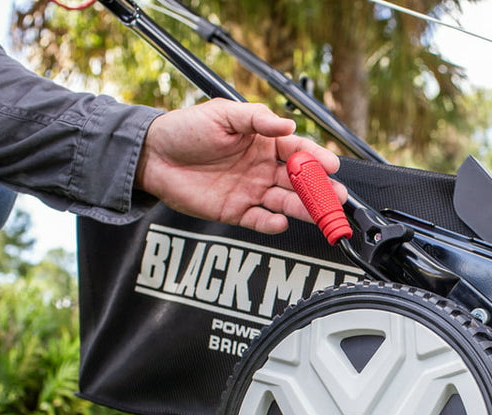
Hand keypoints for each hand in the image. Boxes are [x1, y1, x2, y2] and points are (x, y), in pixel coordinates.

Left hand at [135, 98, 346, 233]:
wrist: (153, 156)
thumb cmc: (185, 129)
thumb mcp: (223, 114)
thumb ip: (257, 119)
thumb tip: (287, 125)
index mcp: (263, 142)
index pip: (297, 150)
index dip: (315, 158)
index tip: (331, 166)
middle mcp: (262, 168)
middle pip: (298, 181)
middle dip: (320, 190)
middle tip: (338, 197)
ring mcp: (251, 191)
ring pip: (285, 202)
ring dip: (304, 209)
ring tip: (321, 214)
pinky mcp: (237, 211)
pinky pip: (260, 220)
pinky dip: (272, 223)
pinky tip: (280, 221)